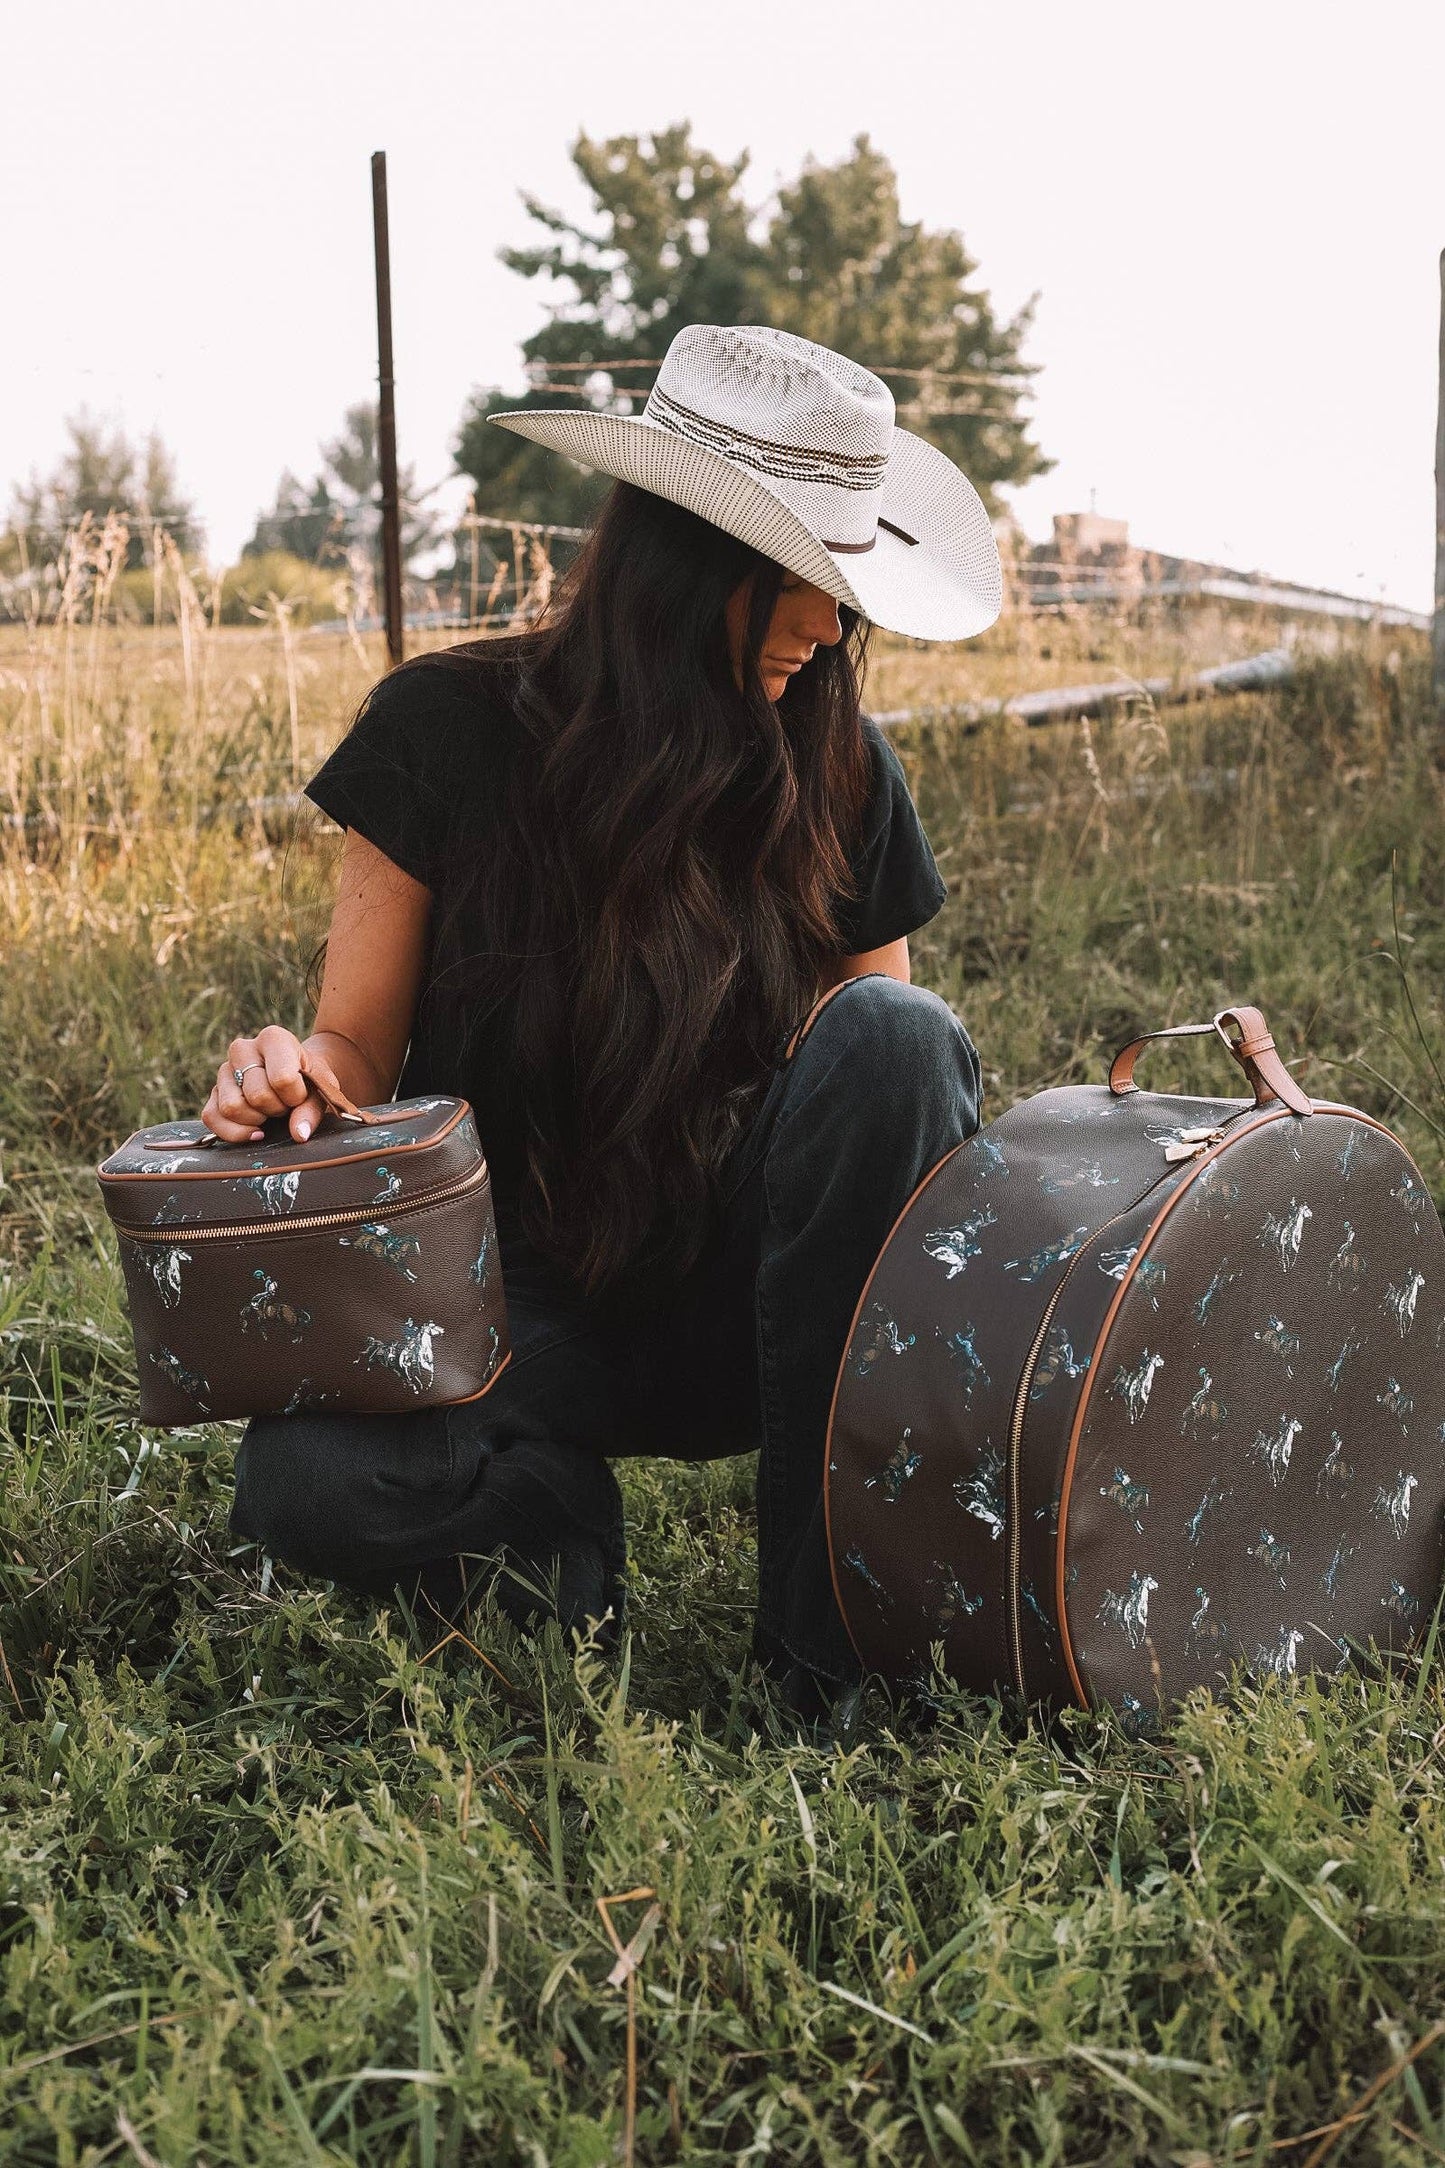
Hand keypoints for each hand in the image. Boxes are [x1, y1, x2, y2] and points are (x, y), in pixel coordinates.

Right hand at [202, 1027, 343, 1144]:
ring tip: (270, 1110)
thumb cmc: (310, 1081)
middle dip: (277, 1109)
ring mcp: (224, 1070)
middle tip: (286, 1103)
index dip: (296, 1097)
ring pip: (232, 1107)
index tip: (302, 1093)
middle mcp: (242, 1049)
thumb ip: (312, 1111)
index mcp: (273, 1038)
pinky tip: (255, 1130)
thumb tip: (298, 1134)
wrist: (298, 1078)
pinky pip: (212, 1118)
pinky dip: (234, 1133)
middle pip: (257, 1095)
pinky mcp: (213, 1092)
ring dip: (257, 1120)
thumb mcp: (321, 1090)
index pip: (282, 1079)